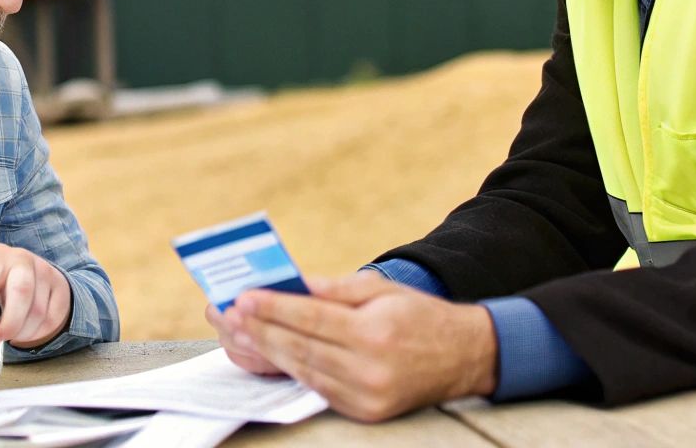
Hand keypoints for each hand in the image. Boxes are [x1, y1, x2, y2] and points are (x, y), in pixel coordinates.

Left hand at [0, 243, 72, 364]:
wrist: (19, 272)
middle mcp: (20, 258)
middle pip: (21, 292)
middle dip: (9, 325)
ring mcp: (44, 270)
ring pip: (38, 311)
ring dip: (21, 333)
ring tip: (9, 333)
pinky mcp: (60, 286)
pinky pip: (51, 319)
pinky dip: (35, 333)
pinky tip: (25, 328)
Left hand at [219, 272, 497, 421]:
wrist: (464, 357)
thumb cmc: (418, 315)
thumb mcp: (382, 290)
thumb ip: (334, 289)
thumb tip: (290, 283)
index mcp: (375, 332)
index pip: (312, 318)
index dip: (274, 308)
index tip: (244, 297)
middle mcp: (370, 368)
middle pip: (302, 348)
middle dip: (262, 330)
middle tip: (231, 314)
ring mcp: (368, 396)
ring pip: (305, 372)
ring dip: (269, 352)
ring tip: (242, 333)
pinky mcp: (367, 412)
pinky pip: (320, 389)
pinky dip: (294, 371)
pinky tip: (272, 355)